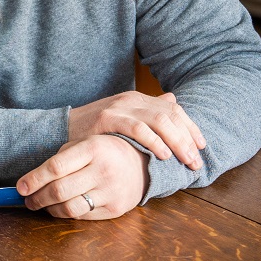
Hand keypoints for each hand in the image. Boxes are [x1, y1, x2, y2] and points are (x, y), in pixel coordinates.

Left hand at [17, 135, 146, 219]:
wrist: (141, 163)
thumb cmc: (104, 152)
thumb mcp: (84, 144)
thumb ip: (60, 159)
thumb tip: (30, 181)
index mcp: (93, 148)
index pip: (56, 167)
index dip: (34, 179)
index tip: (21, 187)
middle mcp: (103, 170)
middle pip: (60, 190)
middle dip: (37, 198)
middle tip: (28, 200)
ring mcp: (111, 191)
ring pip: (70, 208)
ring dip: (49, 209)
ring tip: (42, 205)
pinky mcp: (115, 209)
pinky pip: (83, 216)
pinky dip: (66, 214)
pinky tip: (61, 208)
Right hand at [68, 91, 205, 169]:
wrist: (60, 129)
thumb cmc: (94, 131)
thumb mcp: (123, 119)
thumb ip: (147, 112)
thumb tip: (173, 100)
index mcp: (138, 99)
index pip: (174, 109)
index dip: (191, 128)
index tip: (201, 147)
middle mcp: (132, 99)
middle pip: (171, 115)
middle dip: (188, 139)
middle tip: (196, 161)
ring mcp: (120, 107)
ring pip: (159, 120)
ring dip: (177, 142)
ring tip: (185, 160)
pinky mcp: (107, 118)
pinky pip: (137, 128)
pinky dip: (153, 141)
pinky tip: (162, 155)